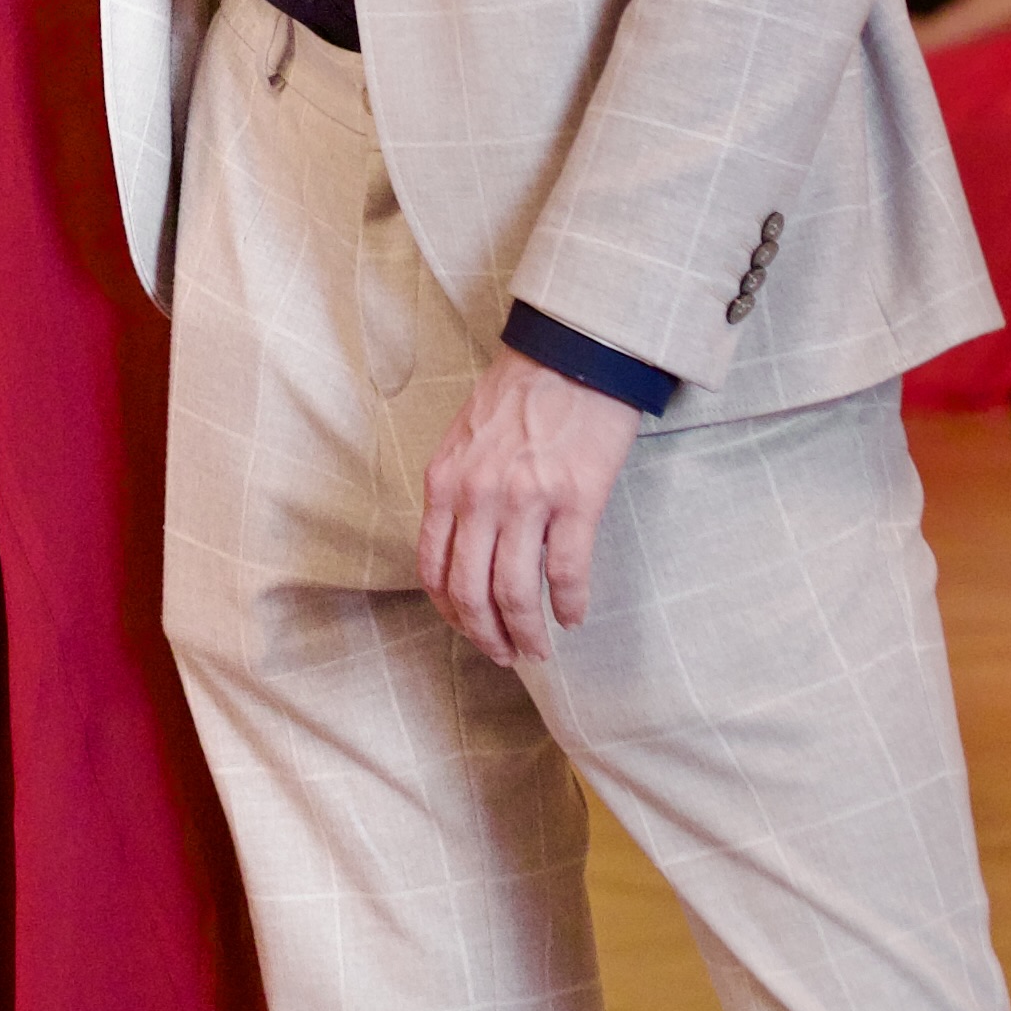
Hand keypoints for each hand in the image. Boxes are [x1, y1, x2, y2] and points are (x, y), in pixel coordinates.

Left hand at [415, 345, 644, 668]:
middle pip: (472, 592)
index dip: (451, 613)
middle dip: (487, 636)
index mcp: (446, 483)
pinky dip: (570, 605)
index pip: (434, 569)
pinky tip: (574, 616)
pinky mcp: (576, 499)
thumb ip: (457, 494)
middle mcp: (479, 495)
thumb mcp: (465, 442)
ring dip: (528, 633)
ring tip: (539, 649)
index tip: (470, 630)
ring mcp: (527, 499)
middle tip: (507, 655)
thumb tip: (464, 554)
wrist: (572, 355)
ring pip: (516, 593)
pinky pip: (567, 572)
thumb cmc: (520, 397)